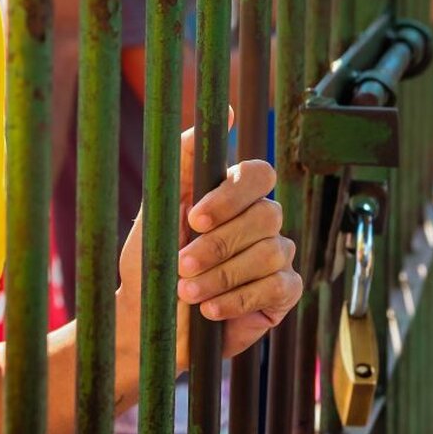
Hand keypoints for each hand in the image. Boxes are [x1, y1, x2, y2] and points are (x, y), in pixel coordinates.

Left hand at [118, 121, 302, 368]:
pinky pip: (279, 287)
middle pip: (266, 216)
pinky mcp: (283, 292)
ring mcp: (276, 256)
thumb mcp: (160, 207)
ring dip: (224, 275)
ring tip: (188, 292)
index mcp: (234, 196)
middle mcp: (261, 222)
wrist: (149, 321)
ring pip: (271, 254)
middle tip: (182, 265)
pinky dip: (239, 299)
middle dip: (219, 245)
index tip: (195, 218)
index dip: (230, 196)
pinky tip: (210, 310)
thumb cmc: (152, 263)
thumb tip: (225, 112)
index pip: (259, 175)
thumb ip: (186, 159)